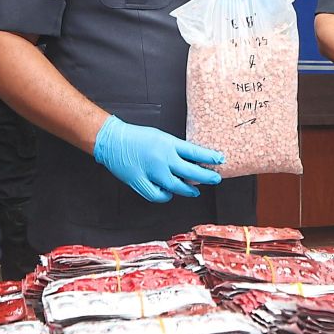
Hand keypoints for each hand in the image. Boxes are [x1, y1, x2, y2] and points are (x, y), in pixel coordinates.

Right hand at [93, 116, 222, 202]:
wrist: (113, 141)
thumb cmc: (137, 137)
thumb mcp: (162, 137)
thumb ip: (176, 149)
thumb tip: (193, 160)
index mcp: (169, 144)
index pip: (195, 152)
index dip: (210, 157)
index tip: (220, 160)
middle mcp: (163, 159)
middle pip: (191, 172)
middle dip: (207, 177)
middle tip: (216, 179)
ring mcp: (152, 172)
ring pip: (177, 187)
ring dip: (189, 190)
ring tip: (195, 191)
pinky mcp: (141, 182)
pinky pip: (158, 195)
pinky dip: (166, 196)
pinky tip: (169, 193)